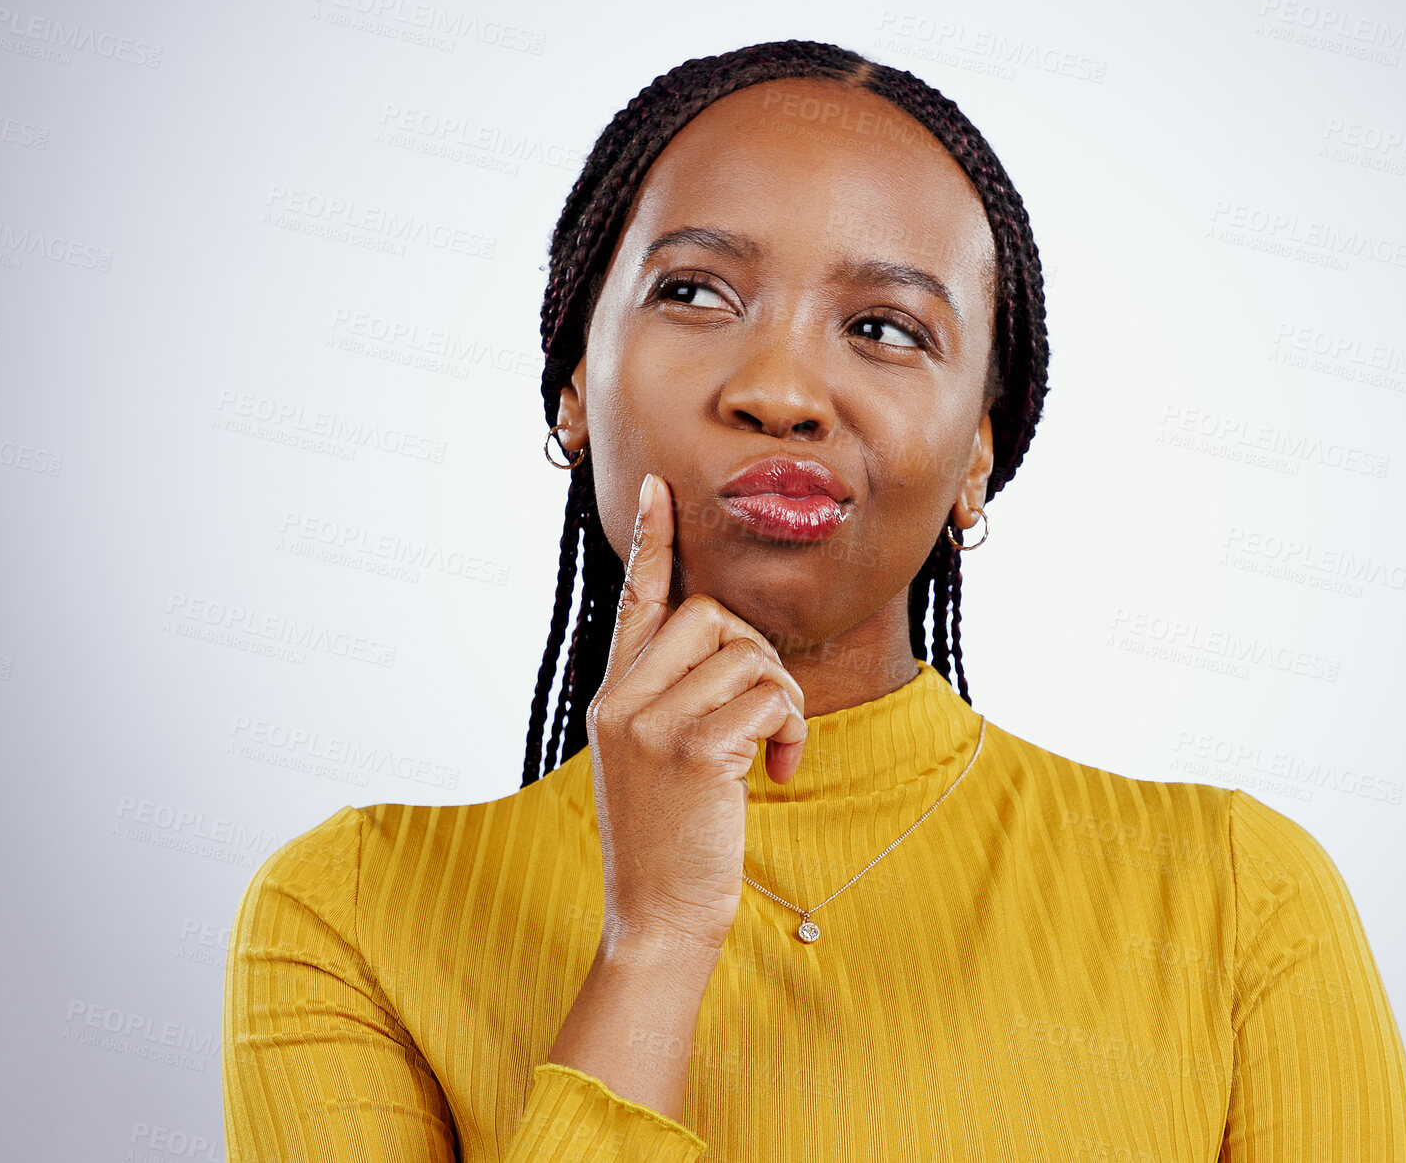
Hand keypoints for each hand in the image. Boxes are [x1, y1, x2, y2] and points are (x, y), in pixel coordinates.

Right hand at [585, 472, 808, 959]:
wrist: (657, 918)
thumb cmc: (670, 841)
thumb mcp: (650, 759)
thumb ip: (669, 698)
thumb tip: (728, 645)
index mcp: (612, 695)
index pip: (635, 599)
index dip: (652, 541)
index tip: (661, 488)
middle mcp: (622, 699)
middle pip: (711, 614)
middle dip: (758, 653)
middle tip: (769, 713)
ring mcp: (652, 723)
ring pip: (749, 653)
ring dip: (784, 697)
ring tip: (774, 749)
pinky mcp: (694, 751)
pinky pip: (770, 697)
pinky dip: (793, 729)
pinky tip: (780, 773)